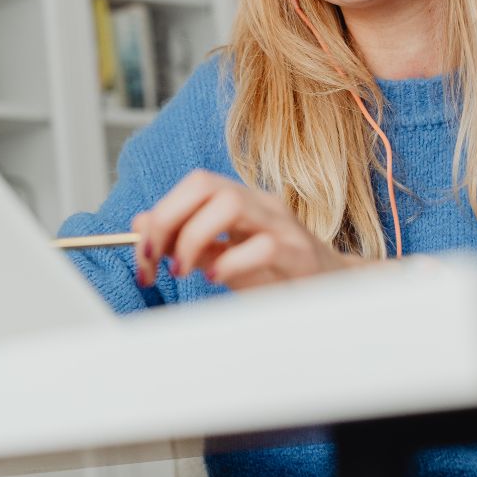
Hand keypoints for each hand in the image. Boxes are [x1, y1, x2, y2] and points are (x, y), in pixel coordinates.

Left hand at [131, 169, 363, 290]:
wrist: (336, 292)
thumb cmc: (278, 274)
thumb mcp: (224, 255)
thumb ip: (187, 239)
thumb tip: (140, 224)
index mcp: (241, 200)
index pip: (193, 185)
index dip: (160, 214)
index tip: (143, 254)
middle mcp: (261, 204)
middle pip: (205, 185)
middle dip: (168, 219)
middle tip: (155, 259)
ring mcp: (283, 226)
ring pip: (230, 205)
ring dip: (193, 238)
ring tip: (184, 270)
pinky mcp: (299, 255)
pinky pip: (262, 246)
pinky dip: (230, 263)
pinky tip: (217, 279)